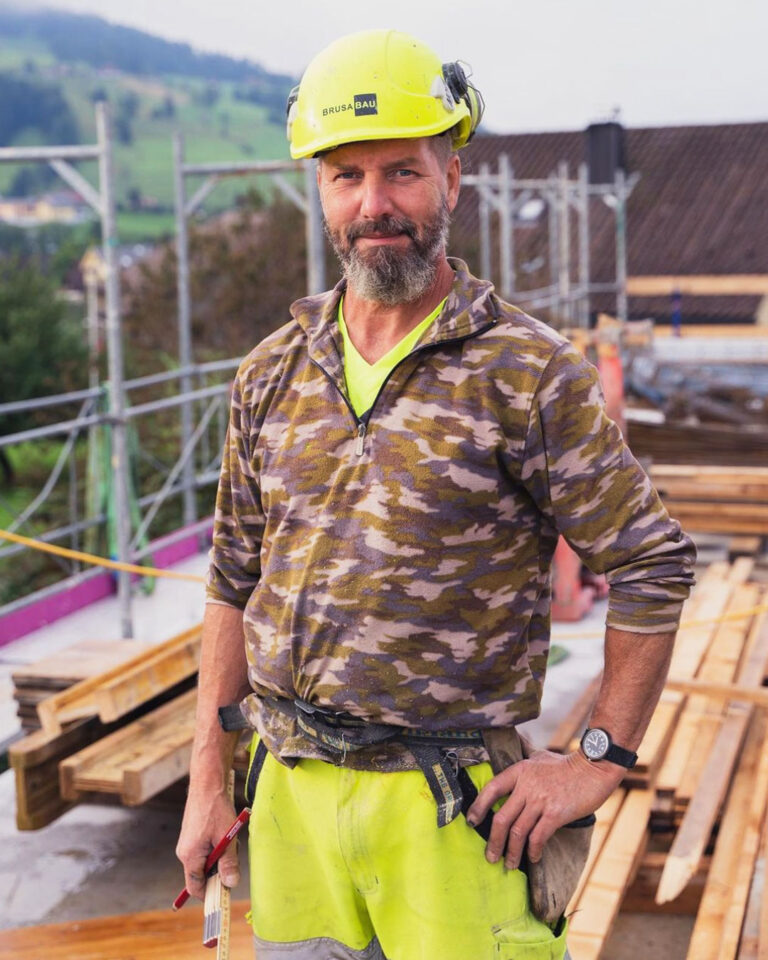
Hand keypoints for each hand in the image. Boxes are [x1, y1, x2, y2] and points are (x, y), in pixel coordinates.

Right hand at [176, 787, 239, 900]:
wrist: (207, 783)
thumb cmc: (215, 809)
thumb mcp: (226, 838)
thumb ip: (228, 862)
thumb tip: (230, 884)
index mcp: (189, 856)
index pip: (195, 887)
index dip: (209, 894)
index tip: (225, 893)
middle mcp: (184, 852)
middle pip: (200, 875)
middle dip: (217, 872)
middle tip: (233, 860)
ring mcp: (187, 842)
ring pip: (204, 861)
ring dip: (219, 857)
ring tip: (229, 840)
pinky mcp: (191, 834)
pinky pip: (204, 849)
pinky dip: (215, 847)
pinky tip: (224, 833)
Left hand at [466, 748, 623, 869]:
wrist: (593, 769)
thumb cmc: (566, 765)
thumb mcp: (539, 756)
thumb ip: (524, 757)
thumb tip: (512, 746)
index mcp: (520, 771)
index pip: (492, 789)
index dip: (479, 806)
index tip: (472, 822)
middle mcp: (527, 786)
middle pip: (501, 817)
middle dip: (494, 841)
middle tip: (490, 856)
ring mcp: (541, 800)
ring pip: (518, 831)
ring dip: (511, 852)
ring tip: (509, 864)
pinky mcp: (556, 813)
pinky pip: (538, 837)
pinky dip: (533, 850)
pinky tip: (532, 857)